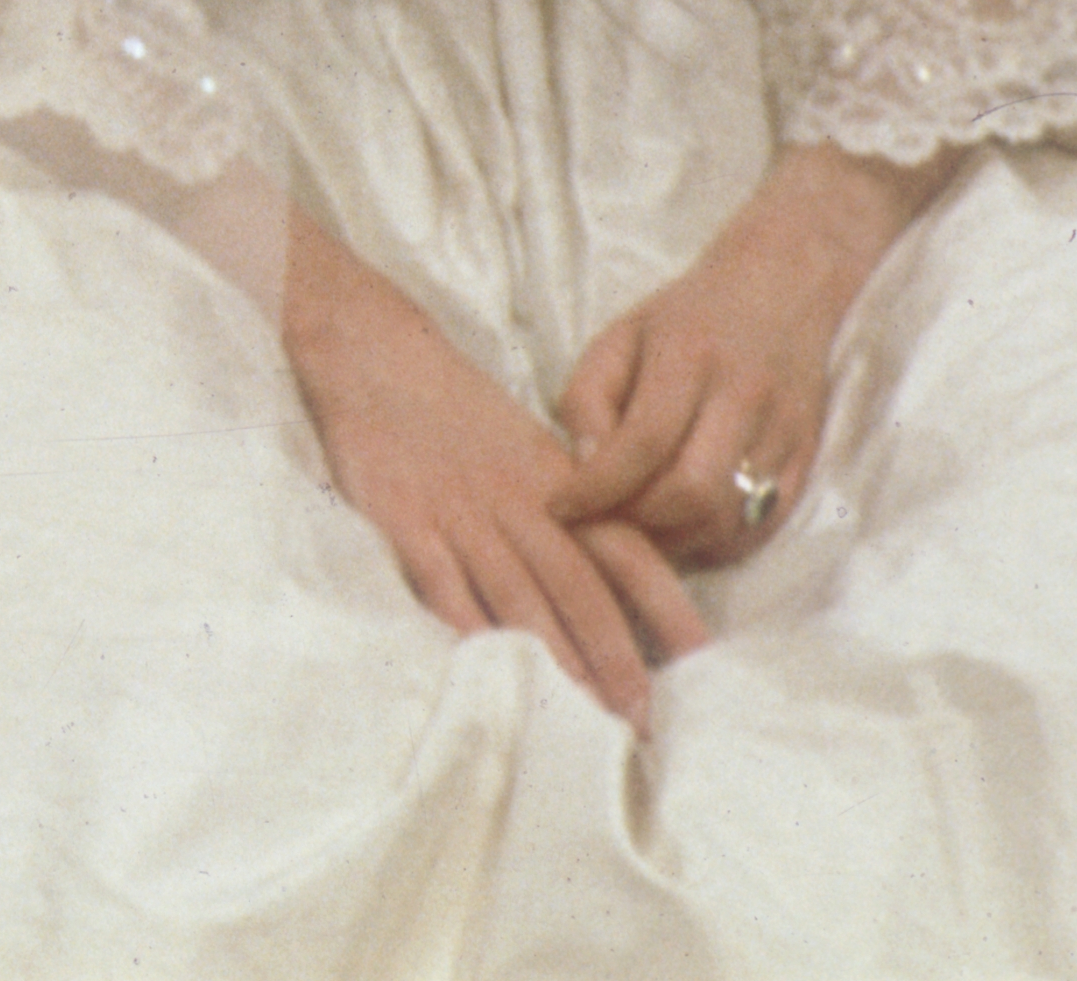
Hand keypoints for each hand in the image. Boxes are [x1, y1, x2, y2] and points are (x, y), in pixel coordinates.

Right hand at [284, 214, 704, 725]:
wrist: (375, 355)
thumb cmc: (458, 416)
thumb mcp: (530, 455)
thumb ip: (573, 512)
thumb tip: (623, 586)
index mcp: (558, 485)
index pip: (623, 548)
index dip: (664, 603)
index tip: (701, 659)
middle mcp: (519, 503)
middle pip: (578, 587)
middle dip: (615, 658)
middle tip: (643, 721)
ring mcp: (461, 514)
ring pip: (518, 596)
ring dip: (554, 660)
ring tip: (583, 719)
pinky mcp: (404, 522)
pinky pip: (440, 583)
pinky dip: (466, 627)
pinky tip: (487, 671)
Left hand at [550, 143, 953, 567]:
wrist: (784, 287)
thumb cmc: (688, 317)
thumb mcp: (621, 336)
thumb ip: (588, 397)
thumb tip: (584, 466)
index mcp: (690, 355)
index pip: (643, 442)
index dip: (597, 488)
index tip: (560, 507)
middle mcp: (744, 395)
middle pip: (691, 491)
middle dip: (636, 524)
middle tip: (601, 525)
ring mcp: (783, 431)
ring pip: (726, 518)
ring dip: (673, 541)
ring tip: (638, 529)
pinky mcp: (806, 458)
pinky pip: (759, 527)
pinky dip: (713, 542)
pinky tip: (683, 528)